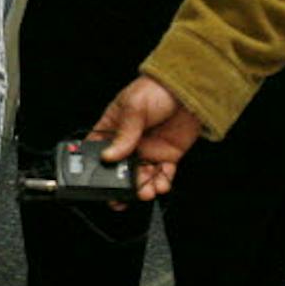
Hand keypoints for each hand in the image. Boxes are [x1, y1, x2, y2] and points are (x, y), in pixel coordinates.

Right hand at [89, 75, 202, 200]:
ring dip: (142, 188)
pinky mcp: (167, 156)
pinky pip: (162, 175)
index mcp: (113, 128)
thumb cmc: (156, 89)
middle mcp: (129, 143)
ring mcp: (148, 151)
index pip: (98, 150)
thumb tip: (108, 155)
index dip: (96, 166)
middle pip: (120, 170)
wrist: (188, 89)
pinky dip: (162, 183)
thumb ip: (123, 134)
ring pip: (141, 177)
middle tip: (121, 196)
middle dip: (120, 186)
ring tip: (145, 192)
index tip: (97, 179)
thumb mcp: (134, 107)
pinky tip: (160, 185)